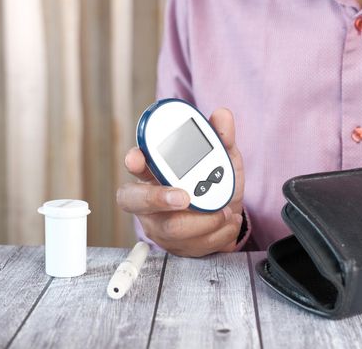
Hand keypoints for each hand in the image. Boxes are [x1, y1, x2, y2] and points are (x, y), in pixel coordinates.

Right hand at [116, 108, 244, 256]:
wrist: (228, 215)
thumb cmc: (215, 184)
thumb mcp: (223, 158)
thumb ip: (221, 138)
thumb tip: (223, 115)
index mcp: (156, 173)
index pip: (135, 165)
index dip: (133, 160)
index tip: (137, 157)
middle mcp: (150, 201)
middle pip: (135, 200)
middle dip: (159, 198)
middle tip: (185, 196)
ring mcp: (160, 226)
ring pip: (172, 228)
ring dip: (205, 220)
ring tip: (225, 210)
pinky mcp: (176, 246)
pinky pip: (194, 244)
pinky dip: (219, 233)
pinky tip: (227, 222)